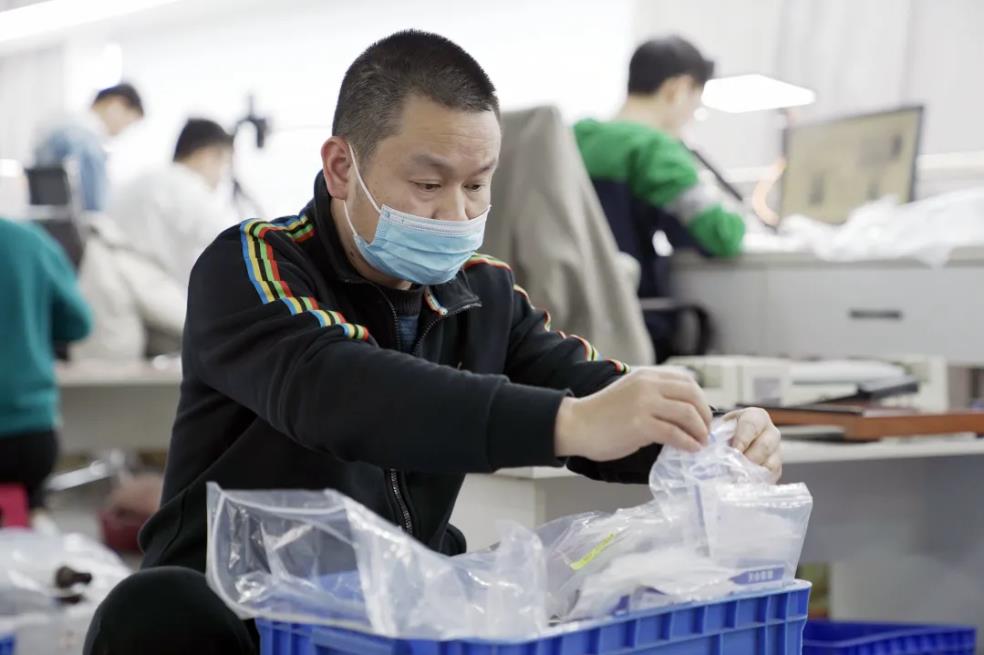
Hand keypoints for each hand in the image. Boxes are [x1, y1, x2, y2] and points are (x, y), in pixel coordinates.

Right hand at [555, 368, 711, 460]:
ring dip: (699, 430)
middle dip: (704, 416)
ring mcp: (644, 404)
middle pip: (692, 396)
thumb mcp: (632, 393)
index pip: (688, 382)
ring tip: (701, 442)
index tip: (702, 417)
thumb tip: (684, 411)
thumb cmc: (602, 414)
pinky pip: (674, 434)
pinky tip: (691, 449)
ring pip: (687, 414)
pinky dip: (687, 443)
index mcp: (647, 376)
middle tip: (705, 432)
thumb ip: (654, 395)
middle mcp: (648, 385)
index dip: (701, 401)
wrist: (577, 424)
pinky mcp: (640, 425)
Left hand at [724, 407, 781, 479]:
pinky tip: (744, 484)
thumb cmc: (728, 431)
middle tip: (733, 469)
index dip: (742, 439)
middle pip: (764, 446)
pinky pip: (771, 475)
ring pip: (770, 463)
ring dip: (753, 472)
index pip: (752, 426)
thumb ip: (718, 435)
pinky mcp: (777, 467)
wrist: (736, 438)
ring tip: (737, 479)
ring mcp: (776, 451)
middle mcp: (771, 432)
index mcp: (757, 417)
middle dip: (747, 459)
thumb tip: (709, 449)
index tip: (733, 451)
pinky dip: (758, 481)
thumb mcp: (722, 427)